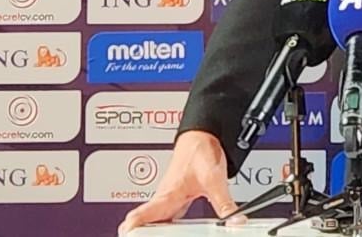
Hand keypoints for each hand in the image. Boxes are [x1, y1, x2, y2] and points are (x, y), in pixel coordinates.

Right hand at [118, 130, 241, 233]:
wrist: (201, 135)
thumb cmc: (200, 151)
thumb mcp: (214, 179)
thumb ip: (224, 203)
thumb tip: (234, 220)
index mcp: (168, 195)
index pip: (144, 214)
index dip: (135, 225)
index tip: (127, 231)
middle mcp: (164, 197)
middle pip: (145, 221)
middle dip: (139, 232)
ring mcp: (167, 198)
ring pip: (154, 219)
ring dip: (150, 229)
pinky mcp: (174, 197)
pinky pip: (165, 215)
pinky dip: (163, 225)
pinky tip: (167, 232)